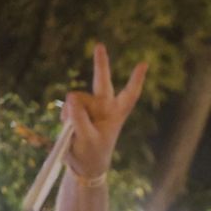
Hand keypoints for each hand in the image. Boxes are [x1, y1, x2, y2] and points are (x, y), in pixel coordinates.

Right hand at [63, 43, 148, 179]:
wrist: (84, 165)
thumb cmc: (92, 154)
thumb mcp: (86, 138)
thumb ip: (79, 119)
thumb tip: (71, 97)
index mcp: (116, 114)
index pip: (129, 95)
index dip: (135, 80)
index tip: (144, 64)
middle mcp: (104, 106)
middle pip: (102, 82)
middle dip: (101, 63)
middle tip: (100, 45)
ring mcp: (90, 107)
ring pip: (76, 98)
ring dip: (71, 113)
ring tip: (75, 131)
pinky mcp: (77, 110)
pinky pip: (67, 105)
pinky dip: (65, 116)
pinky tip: (68, 127)